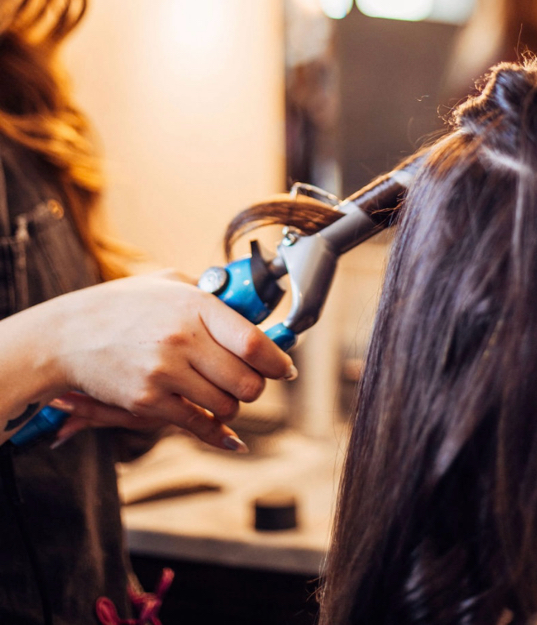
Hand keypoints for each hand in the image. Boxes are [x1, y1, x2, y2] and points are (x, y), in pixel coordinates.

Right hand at [48, 269, 296, 451]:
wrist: (67, 334)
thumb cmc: (122, 305)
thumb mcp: (168, 283)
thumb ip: (209, 295)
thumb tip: (250, 311)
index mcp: (196, 306)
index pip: (254, 343)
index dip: (278, 361)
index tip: (285, 368)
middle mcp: (183, 339)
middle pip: (247, 382)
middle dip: (256, 387)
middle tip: (250, 383)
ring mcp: (164, 372)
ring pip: (227, 406)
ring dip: (231, 406)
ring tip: (222, 395)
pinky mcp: (147, 401)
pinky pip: (197, 425)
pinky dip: (217, 433)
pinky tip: (227, 434)